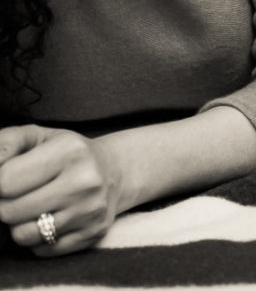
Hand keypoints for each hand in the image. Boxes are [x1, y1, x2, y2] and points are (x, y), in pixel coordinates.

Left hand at [0, 125, 124, 255]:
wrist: (115, 170)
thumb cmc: (67, 152)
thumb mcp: (39, 136)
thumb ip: (8, 143)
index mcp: (70, 151)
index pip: (6, 182)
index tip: (9, 179)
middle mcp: (85, 181)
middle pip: (10, 212)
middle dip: (6, 205)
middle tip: (20, 195)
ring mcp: (91, 210)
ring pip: (24, 235)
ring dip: (21, 224)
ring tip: (35, 208)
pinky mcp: (94, 233)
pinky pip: (43, 250)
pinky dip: (40, 239)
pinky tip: (52, 219)